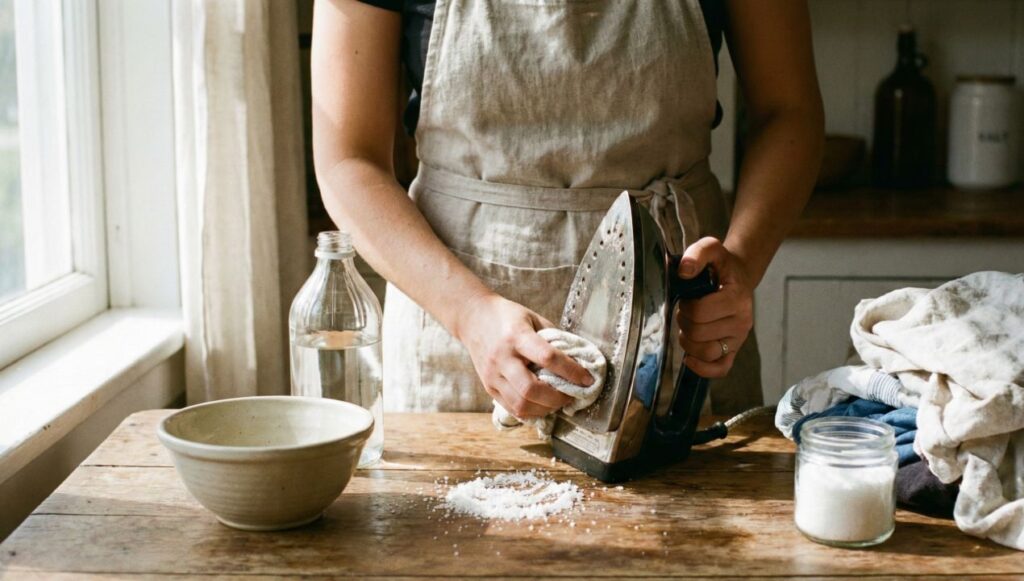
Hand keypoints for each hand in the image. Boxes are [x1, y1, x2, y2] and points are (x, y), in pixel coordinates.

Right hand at [456, 293, 592, 418]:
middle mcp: (502, 357)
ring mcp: (492, 375)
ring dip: (545, 408)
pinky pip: (512, 408)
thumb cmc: (506, 316)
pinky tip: (542, 405)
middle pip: (531, 389)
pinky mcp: (488, 386)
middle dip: (557, 398)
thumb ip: (553, 338)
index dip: (572, 371)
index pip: (548, 358)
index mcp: (516, 336)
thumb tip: (577, 359)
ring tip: (557, 402)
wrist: (471, 318)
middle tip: (571, 395)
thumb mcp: (533, 317)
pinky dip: (531, 411)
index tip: (587, 379)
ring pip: (521, 404)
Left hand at [676, 237, 754, 377]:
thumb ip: (696, 254)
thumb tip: (683, 271)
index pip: (700, 312)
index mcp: (737, 298)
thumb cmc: (721, 265)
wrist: (737, 276)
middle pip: (699, 333)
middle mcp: (742, 321)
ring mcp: (739, 338)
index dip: (685, 306)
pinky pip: (720, 368)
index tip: (686, 298)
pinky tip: (689, 358)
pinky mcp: (734, 350)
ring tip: (688, 327)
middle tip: (685, 311)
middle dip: (684, 322)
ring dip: (688, 342)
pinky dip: (702, 368)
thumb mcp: (710, 249)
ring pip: (706, 352)